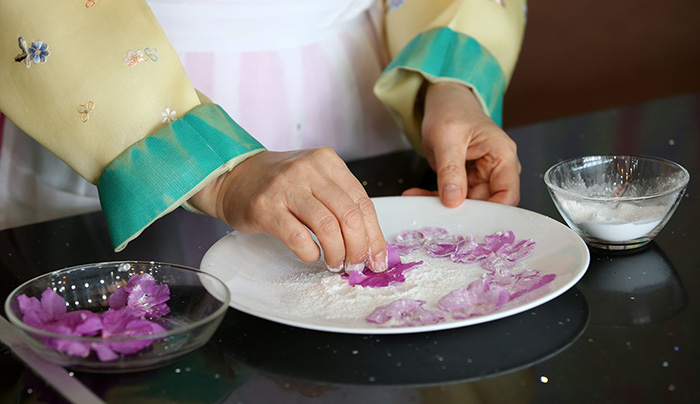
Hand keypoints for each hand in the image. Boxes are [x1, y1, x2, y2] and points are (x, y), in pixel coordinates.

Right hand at [188, 148, 387, 272]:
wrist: (234, 176)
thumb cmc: (279, 183)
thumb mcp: (315, 180)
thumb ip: (340, 201)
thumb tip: (369, 242)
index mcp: (328, 162)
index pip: (363, 202)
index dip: (374, 236)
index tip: (377, 259)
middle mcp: (309, 170)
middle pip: (349, 215)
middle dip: (358, 248)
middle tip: (355, 264)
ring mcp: (286, 187)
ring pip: (327, 227)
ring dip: (336, 253)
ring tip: (334, 263)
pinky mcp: (266, 207)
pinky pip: (298, 237)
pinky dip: (309, 252)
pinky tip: (310, 255)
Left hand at [402, 82, 520, 205]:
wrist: (444, 103)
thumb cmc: (453, 111)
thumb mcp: (448, 138)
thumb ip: (451, 170)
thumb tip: (453, 199)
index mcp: (502, 156)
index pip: (508, 195)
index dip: (493, 212)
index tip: (470, 221)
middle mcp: (496, 169)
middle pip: (487, 203)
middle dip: (461, 211)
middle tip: (437, 214)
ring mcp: (480, 176)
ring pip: (467, 203)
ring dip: (442, 205)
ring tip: (419, 199)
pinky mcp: (464, 180)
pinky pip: (453, 196)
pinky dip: (435, 198)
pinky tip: (418, 195)